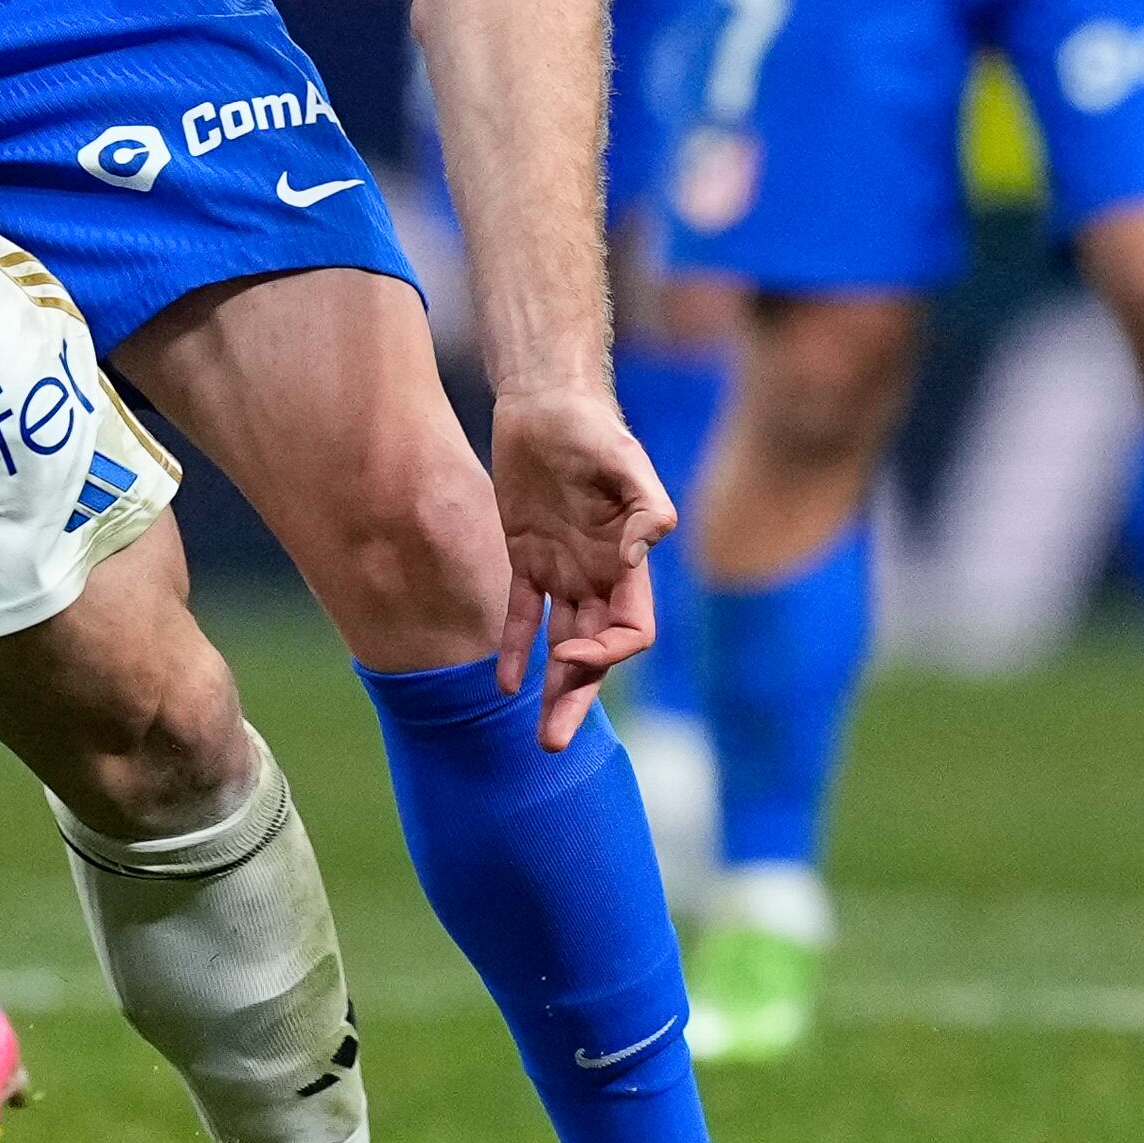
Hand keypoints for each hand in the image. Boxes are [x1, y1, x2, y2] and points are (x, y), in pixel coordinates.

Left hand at [488, 379, 674, 748]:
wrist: (545, 398)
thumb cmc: (589, 424)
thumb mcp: (621, 457)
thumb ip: (641, 506)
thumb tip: (637, 556)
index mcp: (627, 561)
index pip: (631, 631)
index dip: (609, 655)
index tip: (572, 657)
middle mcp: (599, 574)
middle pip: (597, 654)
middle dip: (578, 698)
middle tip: (552, 744)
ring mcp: (563, 568)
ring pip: (562, 644)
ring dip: (552, 689)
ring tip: (536, 738)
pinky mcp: (525, 555)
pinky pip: (522, 613)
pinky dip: (515, 648)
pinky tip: (503, 683)